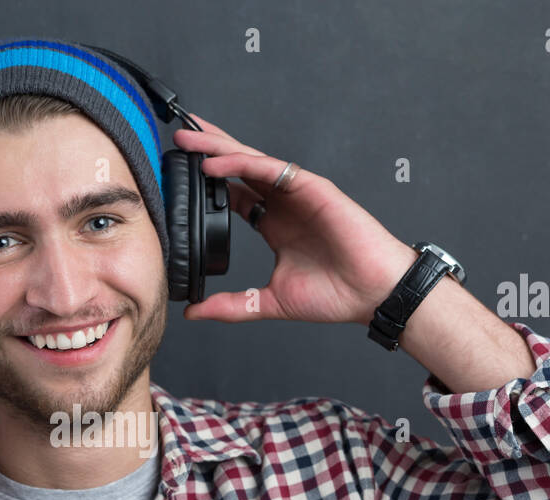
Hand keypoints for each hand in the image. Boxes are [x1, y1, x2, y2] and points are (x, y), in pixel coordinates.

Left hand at [172, 114, 416, 325]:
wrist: (372, 294)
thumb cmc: (335, 295)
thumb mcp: (268, 302)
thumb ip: (231, 305)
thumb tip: (194, 313)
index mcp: (275, 225)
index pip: (234, 195)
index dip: (206, 184)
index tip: (177, 178)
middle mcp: (284, 204)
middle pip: (238, 169)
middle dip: (207, 152)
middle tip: (177, 139)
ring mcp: (298, 194)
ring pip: (251, 161)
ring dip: (218, 148)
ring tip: (188, 137)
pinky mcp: (313, 188)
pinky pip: (271, 169)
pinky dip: (242, 164)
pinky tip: (216, 162)